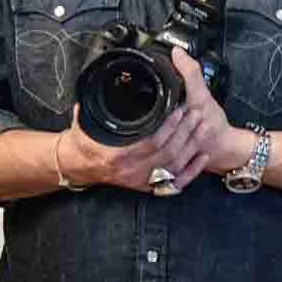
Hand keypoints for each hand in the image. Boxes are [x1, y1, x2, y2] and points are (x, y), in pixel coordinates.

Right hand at [59, 47, 239, 193]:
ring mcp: (141, 180)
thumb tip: (92, 94)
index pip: (151, 141)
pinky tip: (202, 156)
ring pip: (174, 166)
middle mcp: (132, 171)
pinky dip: (191, 170)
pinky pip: (175, 183)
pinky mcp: (147, 186)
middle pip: (167, 152)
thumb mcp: (82, 125)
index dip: (168, 126)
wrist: (78, 167)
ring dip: (192, 146)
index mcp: (118, 156)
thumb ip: (89, 109)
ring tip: (203, 127)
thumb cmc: (82, 145)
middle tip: (196, 113)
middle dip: (185, 132)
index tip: (179, 110)